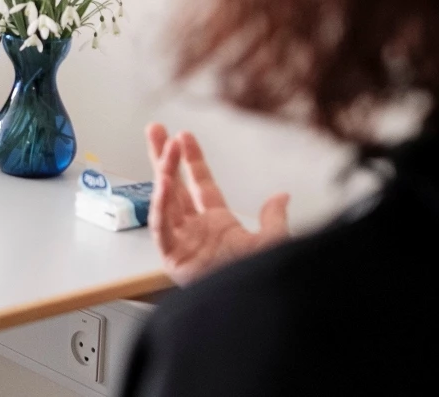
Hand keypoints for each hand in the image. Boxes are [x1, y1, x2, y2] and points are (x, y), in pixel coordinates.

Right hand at [145, 123, 289, 285]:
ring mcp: (182, 242)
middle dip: (165, 156)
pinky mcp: (172, 257)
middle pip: (175, 184)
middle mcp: (196, 229)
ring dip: (163, 172)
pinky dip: (160, 206)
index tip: (184, 136)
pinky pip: (161, 227)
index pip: (201, 183)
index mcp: (218, 224)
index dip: (192, 159)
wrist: (249, 307)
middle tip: (155, 130)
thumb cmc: (258, 280)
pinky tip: (163, 183)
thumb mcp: (274, 243)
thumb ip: (274, 219)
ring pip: (166, 199)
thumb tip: (282, 197)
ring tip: (163, 146)